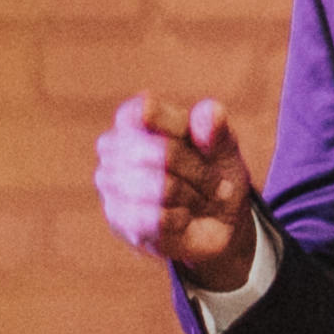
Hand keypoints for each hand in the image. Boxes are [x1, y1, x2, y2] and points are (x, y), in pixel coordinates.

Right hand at [97, 94, 261, 277]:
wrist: (216, 221)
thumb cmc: (213, 173)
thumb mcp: (224, 147)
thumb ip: (217, 128)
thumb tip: (212, 111)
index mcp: (134, 117)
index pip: (145, 112)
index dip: (179, 128)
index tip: (205, 144)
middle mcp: (112, 145)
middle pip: (163, 153)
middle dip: (200, 172)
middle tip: (218, 184)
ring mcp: (108, 182)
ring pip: (162, 188)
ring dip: (194, 197)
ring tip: (201, 200)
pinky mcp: (116, 218)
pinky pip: (155, 218)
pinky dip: (180, 218)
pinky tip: (184, 217)